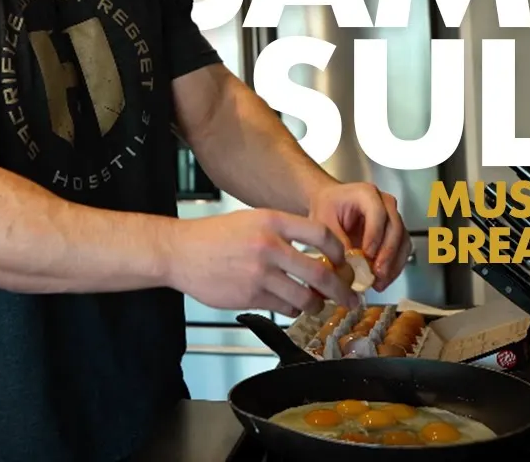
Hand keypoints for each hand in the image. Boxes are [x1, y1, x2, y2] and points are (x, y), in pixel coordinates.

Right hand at [164, 209, 357, 317]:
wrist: (180, 252)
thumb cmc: (214, 236)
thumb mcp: (252, 220)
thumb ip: (283, 232)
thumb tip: (316, 251)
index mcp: (272, 221)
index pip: (322, 234)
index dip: (340, 252)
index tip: (344, 262)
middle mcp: (269, 246)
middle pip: (320, 272)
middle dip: (341, 290)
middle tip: (349, 297)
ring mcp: (259, 274)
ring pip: (305, 297)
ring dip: (318, 304)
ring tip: (319, 304)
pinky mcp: (250, 297)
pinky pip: (284, 308)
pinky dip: (293, 309)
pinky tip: (292, 306)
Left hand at [309, 182, 411, 291]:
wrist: (330, 204)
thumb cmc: (327, 208)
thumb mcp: (323, 221)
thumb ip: (335, 240)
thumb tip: (348, 266)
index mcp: (366, 194)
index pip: (378, 213)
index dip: (375, 235)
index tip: (367, 255)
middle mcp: (385, 203)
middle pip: (395, 227)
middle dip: (387, 253)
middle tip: (377, 273)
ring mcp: (392, 217)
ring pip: (402, 240)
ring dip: (393, 263)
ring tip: (380, 282)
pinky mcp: (395, 232)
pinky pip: (401, 249)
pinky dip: (394, 266)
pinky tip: (382, 280)